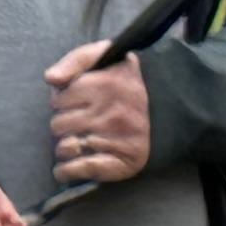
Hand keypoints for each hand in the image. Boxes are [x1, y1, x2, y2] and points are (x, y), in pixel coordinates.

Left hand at [44, 46, 151, 183]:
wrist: (175, 103)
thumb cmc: (131, 78)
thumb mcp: (107, 54)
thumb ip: (76, 60)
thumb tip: (50, 79)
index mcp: (106, 84)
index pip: (58, 99)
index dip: (62, 101)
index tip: (74, 101)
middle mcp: (111, 113)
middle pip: (58, 125)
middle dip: (63, 124)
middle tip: (79, 122)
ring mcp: (116, 139)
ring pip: (64, 148)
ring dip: (65, 147)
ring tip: (78, 140)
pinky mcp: (121, 162)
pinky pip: (80, 169)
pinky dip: (67, 171)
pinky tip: (65, 169)